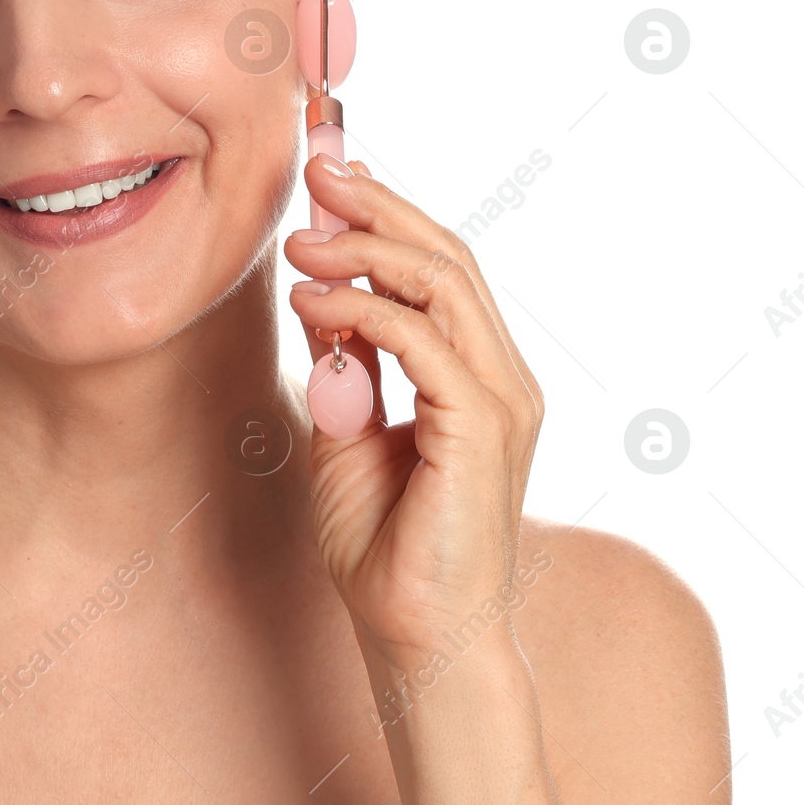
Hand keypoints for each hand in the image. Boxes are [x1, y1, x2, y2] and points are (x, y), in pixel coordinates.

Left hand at [283, 154, 544, 670]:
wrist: (418, 636)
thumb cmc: (384, 545)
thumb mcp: (345, 431)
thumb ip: (342, 363)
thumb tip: (320, 293)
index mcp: (476, 374)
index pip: (439, 269)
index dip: (386, 213)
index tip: (329, 175)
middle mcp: (501, 376)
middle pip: (448, 257)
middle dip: (379, 204)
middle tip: (316, 168)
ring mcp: (502, 398)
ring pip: (444, 283)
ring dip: (366, 246)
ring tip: (301, 235)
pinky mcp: (484, 426)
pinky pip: (423, 341)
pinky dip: (363, 309)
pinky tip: (312, 299)